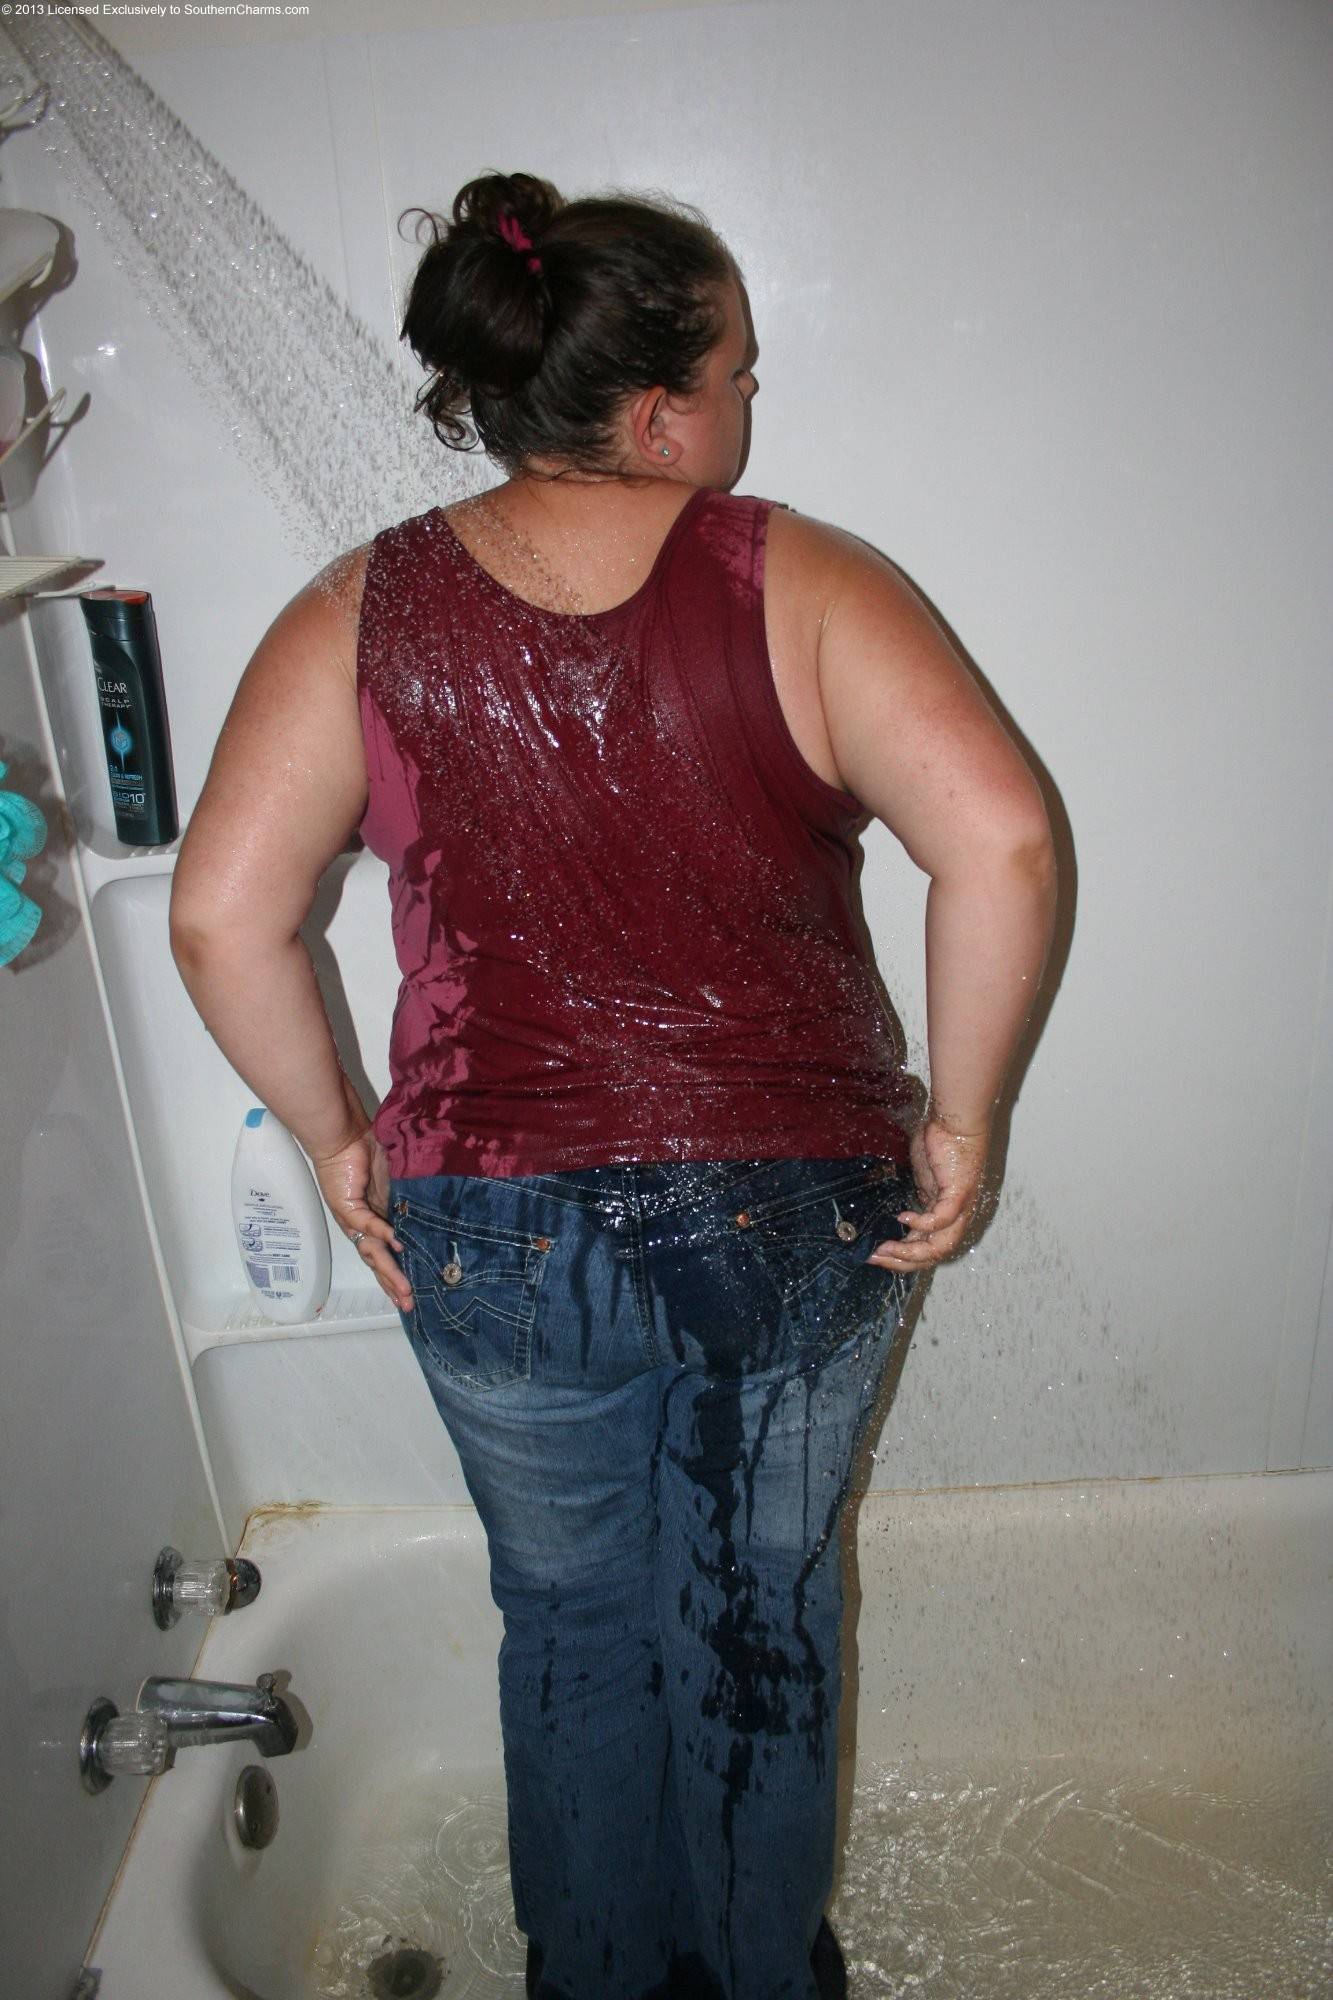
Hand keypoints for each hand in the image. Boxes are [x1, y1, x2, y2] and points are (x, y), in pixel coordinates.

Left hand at [311, 1116, 413, 1313]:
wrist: (343, 1136)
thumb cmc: (368, 1153)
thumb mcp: (397, 1182)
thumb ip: (407, 1202)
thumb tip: (430, 1215)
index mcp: (376, 1223)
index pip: (387, 1255)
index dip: (398, 1274)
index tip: (412, 1295)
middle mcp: (364, 1227)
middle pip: (379, 1262)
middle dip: (394, 1285)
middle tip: (409, 1305)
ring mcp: (354, 1220)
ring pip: (372, 1252)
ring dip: (389, 1271)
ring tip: (405, 1289)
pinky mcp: (347, 1207)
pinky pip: (367, 1225)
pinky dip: (382, 1235)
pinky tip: (397, 1245)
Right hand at [866, 1115, 990, 1272]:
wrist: (957, 1122)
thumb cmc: (941, 1145)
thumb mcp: (923, 1181)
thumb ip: (916, 1201)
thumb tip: (897, 1217)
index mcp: (946, 1216)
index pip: (928, 1249)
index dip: (904, 1258)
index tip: (877, 1256)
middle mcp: (957, 1217)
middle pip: (934, 1255)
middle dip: (902, 1262)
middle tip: (875, 1258)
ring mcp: (960, 1207)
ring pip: (940, 1246)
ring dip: (910, 1252)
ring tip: (885, 1249)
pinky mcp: (959, 1193)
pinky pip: (941, 1219)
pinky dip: (921, 1224)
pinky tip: (902, 1219)